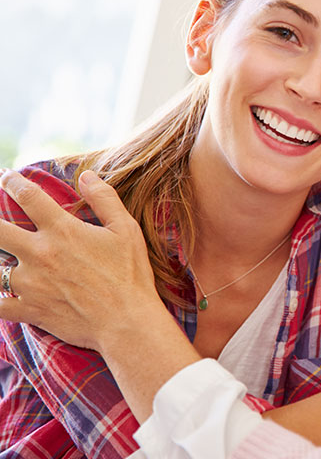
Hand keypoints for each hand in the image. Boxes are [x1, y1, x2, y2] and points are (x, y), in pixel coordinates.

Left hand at [0, 169, 164, 351]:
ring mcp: (30, 284)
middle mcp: (40, 254)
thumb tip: (86, 175)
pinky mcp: (29, 310)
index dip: (13, 182)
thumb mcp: (126, 230)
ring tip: (3, 261)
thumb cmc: (131, 275)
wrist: (127, 322)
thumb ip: (105, 199)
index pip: (28, 197)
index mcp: (62, 231)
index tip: (7, 177)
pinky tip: (1, 295)